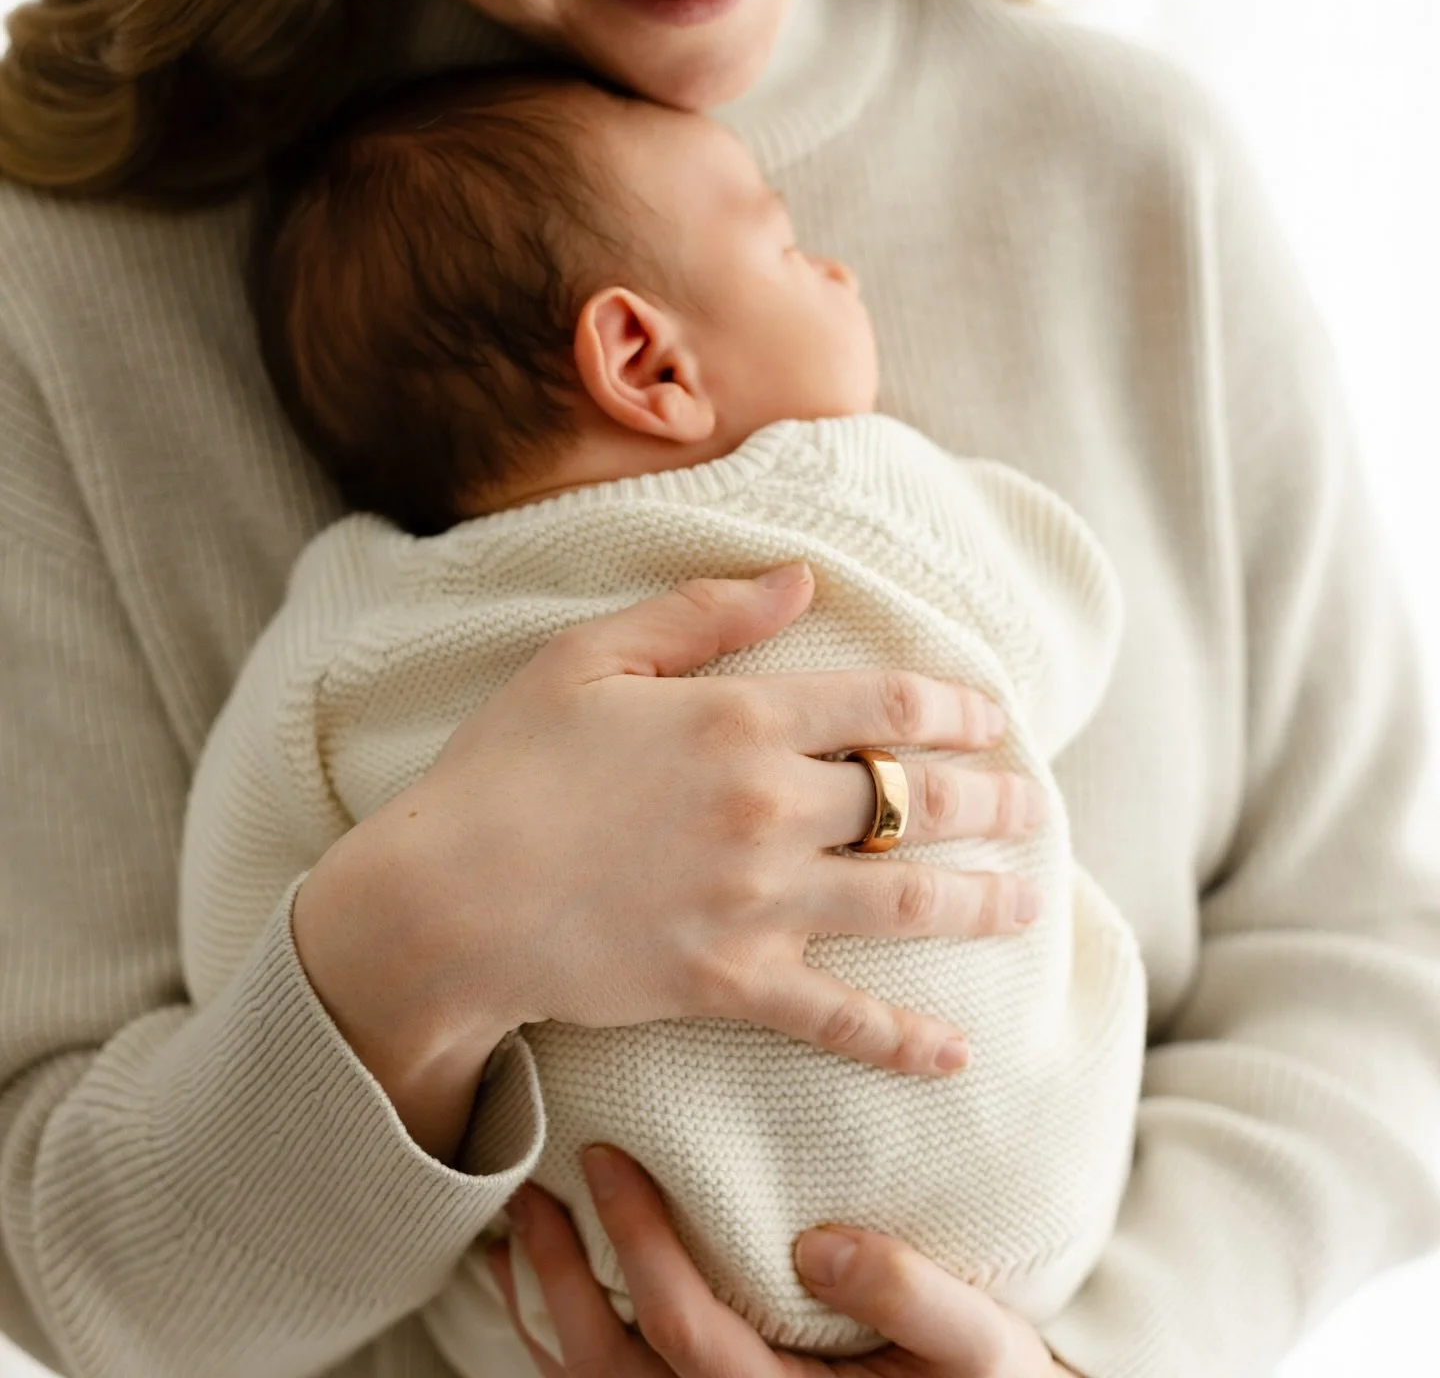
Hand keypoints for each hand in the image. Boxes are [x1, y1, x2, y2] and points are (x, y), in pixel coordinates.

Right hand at [295, 565, 1040, 1156]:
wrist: (445, 901)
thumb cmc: (506, 766)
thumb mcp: (591, 656)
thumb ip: (702, 612)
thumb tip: (800, 579)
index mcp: (740, 718)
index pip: (885, 706)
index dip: (956, 709)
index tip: (996, 718)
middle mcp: (771, 807)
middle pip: (916, 801)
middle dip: (990, 802)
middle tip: (1034, 807)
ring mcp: (760, 902)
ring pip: (907, 900)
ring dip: (981, 900)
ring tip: (1028, 899)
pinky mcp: (734, 984)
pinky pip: (843, 1019)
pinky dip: (906, 1041)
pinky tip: (958, 1053)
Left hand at [488, 1146, 1074, 1376]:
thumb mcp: (984, 1348)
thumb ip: (909, 1293)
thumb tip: (813, 1241)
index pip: (689, 1330)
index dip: (640, 1243)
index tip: (606, 1156)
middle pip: (613, 1371)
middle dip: (559, 1277)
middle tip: (529, 1187)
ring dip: (547, 1313)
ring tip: (516, 1233)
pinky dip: (569, 1344)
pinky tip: (544, 1292)